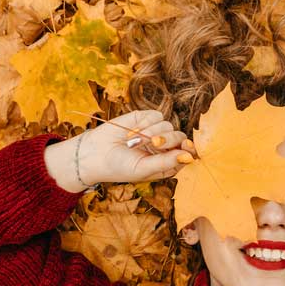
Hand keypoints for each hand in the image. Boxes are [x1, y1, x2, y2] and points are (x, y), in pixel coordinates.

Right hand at [78, 109, 195, 184]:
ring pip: (168, 126)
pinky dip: (146, 123)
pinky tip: (132, 133)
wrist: (95, 153)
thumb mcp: (144, 169)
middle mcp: (163, 148)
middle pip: (180, 138)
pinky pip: (156, 116)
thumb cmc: (119, 167)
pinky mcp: (145, 119)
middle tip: (153, 144)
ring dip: (151, 133)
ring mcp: (155, 132)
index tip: (186, 145)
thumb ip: (167, 163)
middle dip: (168, 140)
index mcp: (166, 164)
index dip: (189, 149)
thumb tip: (189, 157)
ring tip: (134, 142)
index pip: (187, 154)